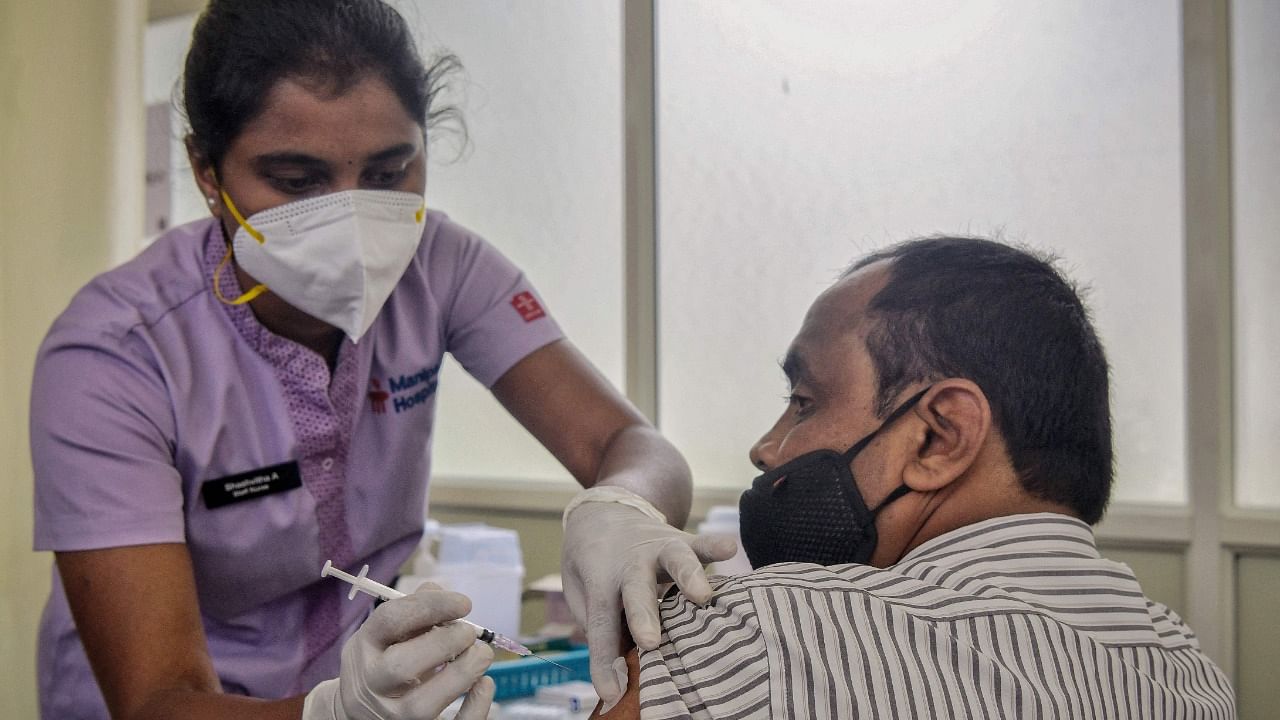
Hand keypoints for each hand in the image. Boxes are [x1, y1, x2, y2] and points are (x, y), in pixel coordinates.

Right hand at [302, 585, 494, 719]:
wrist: (365, 713)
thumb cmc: (385, 664)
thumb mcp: (387, 636)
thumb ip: (413, 612)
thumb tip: (441, 593)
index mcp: (363, 649)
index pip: (390, 621)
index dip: (431, 606)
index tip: (464, 603)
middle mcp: (370, 687)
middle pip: (401, 667)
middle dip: (444, 643)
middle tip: (469, 632)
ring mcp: (390, 718)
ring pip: (422, 705)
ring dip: (462, 673)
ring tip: (481, 654)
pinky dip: (474, 707)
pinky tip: (484, 684)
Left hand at [561, 493, 736, 707]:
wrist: (603, 510)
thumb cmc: (592, 564)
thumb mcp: (579, 591)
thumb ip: (598, 623)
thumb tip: (622, 665)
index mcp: (599, 579)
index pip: (601, 623)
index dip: (604, 658)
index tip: (610, 691)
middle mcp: (629, 563)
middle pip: (636, 590)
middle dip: (644, 616)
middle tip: (651, 642)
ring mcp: (657, 548)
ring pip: (674, 560)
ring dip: (688, 577)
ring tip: (703, 596)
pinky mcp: (681, 540)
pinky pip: (700, 543)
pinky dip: (714, 545)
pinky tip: (731, 547)